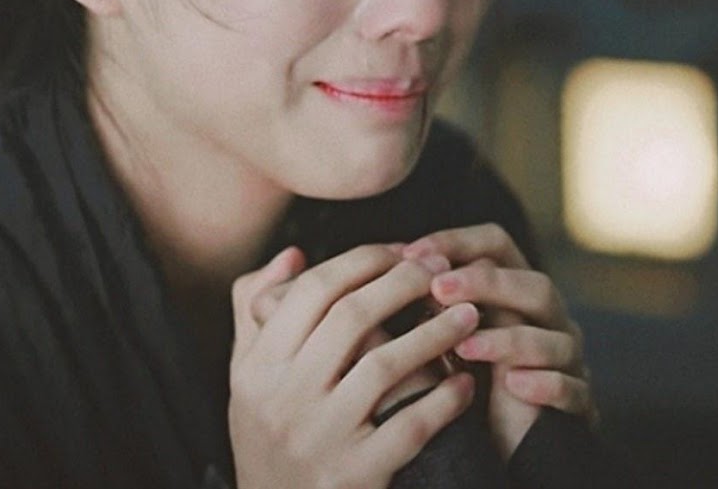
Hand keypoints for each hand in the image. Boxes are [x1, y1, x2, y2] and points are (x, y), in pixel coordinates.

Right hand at [230, 244, 480, 488]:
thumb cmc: (268, 438)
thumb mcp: (248, 378)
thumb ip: (258, 311)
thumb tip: (294, 254)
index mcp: (259, 367)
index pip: (312, 291)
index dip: (363, 260)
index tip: (403, 251)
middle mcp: (283, 398)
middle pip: (351, 317)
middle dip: (405, 283)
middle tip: (443, 270)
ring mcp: (320, 438)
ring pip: (385, 365)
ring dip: (434, 333)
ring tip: (469, 315)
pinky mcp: (355, 475)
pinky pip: (410, 426)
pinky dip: (443, 400)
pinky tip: (466, 382)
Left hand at [403, 224, 593, 458]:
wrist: (504, 452)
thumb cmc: (469, 388)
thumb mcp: (446, 342)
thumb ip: (431, 310)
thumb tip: (389, 277)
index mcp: (516, 293)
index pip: (497, 246)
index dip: (457, 242)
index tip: (411, 254)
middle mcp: (549, 320)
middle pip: (534, 286)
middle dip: (486, 284)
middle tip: (438, 289)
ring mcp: (568, 361)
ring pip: (554, 338)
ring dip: (509, 339)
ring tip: (466, 346)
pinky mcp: (578, 402)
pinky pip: (570, 387)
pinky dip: (545, 383)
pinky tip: (514, 384)